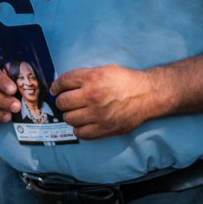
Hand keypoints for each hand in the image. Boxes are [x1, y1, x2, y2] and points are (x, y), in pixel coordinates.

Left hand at [51, 64, 165, 139]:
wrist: (147, 94)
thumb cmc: (125, 80)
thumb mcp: (103, 70)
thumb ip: (83, 76)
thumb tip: (65, 84)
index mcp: (91, 78)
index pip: (62, 83)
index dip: (56, 87)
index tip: (55, 90)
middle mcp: (92, 96)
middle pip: (62, 102)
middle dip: (62, 102)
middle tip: (68, 102)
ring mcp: (98, 114)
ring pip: (69, 119)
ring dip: (70, 116)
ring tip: (76, 113)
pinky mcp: (104, 128)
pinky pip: (81, 133)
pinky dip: (79, 129)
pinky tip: (83, 123)